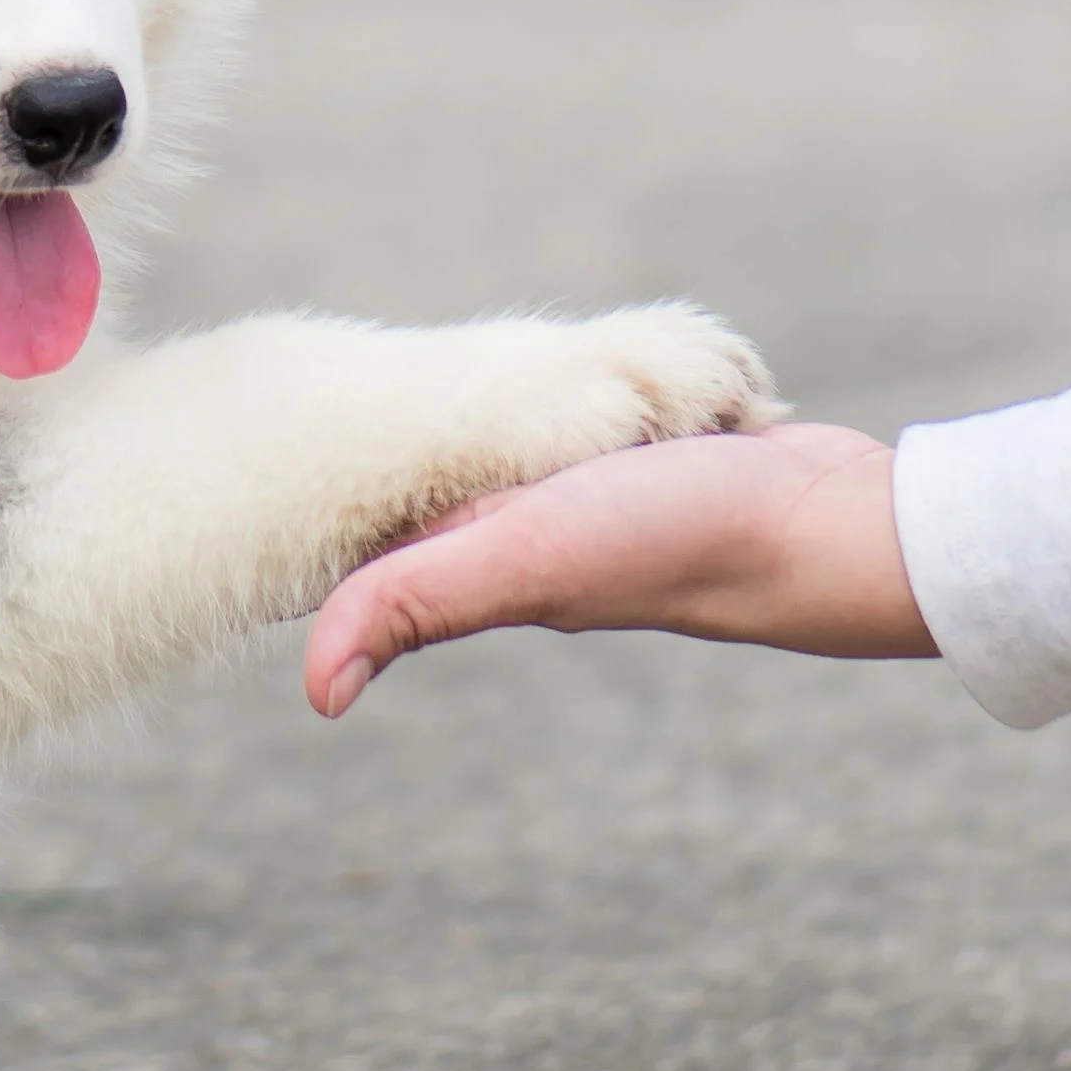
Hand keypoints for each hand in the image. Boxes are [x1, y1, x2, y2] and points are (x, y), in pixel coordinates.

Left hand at [303, 422, 933, 715]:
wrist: (832, 523)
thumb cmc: (676, 543)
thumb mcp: (524, 559)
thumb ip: (415, 601)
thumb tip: (314, 692)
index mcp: (481, 549)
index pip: (366, 535)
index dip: (309, 504)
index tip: (237, 473)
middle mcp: (530, 526)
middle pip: (432, 482)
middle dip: (390, 444)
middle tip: (314, 392)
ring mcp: (600, 490)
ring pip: (516, 442)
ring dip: (487, 412)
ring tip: (423, 388)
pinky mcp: (661, 449)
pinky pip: (599, 409)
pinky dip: (586, 388)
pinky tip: (570, 378)